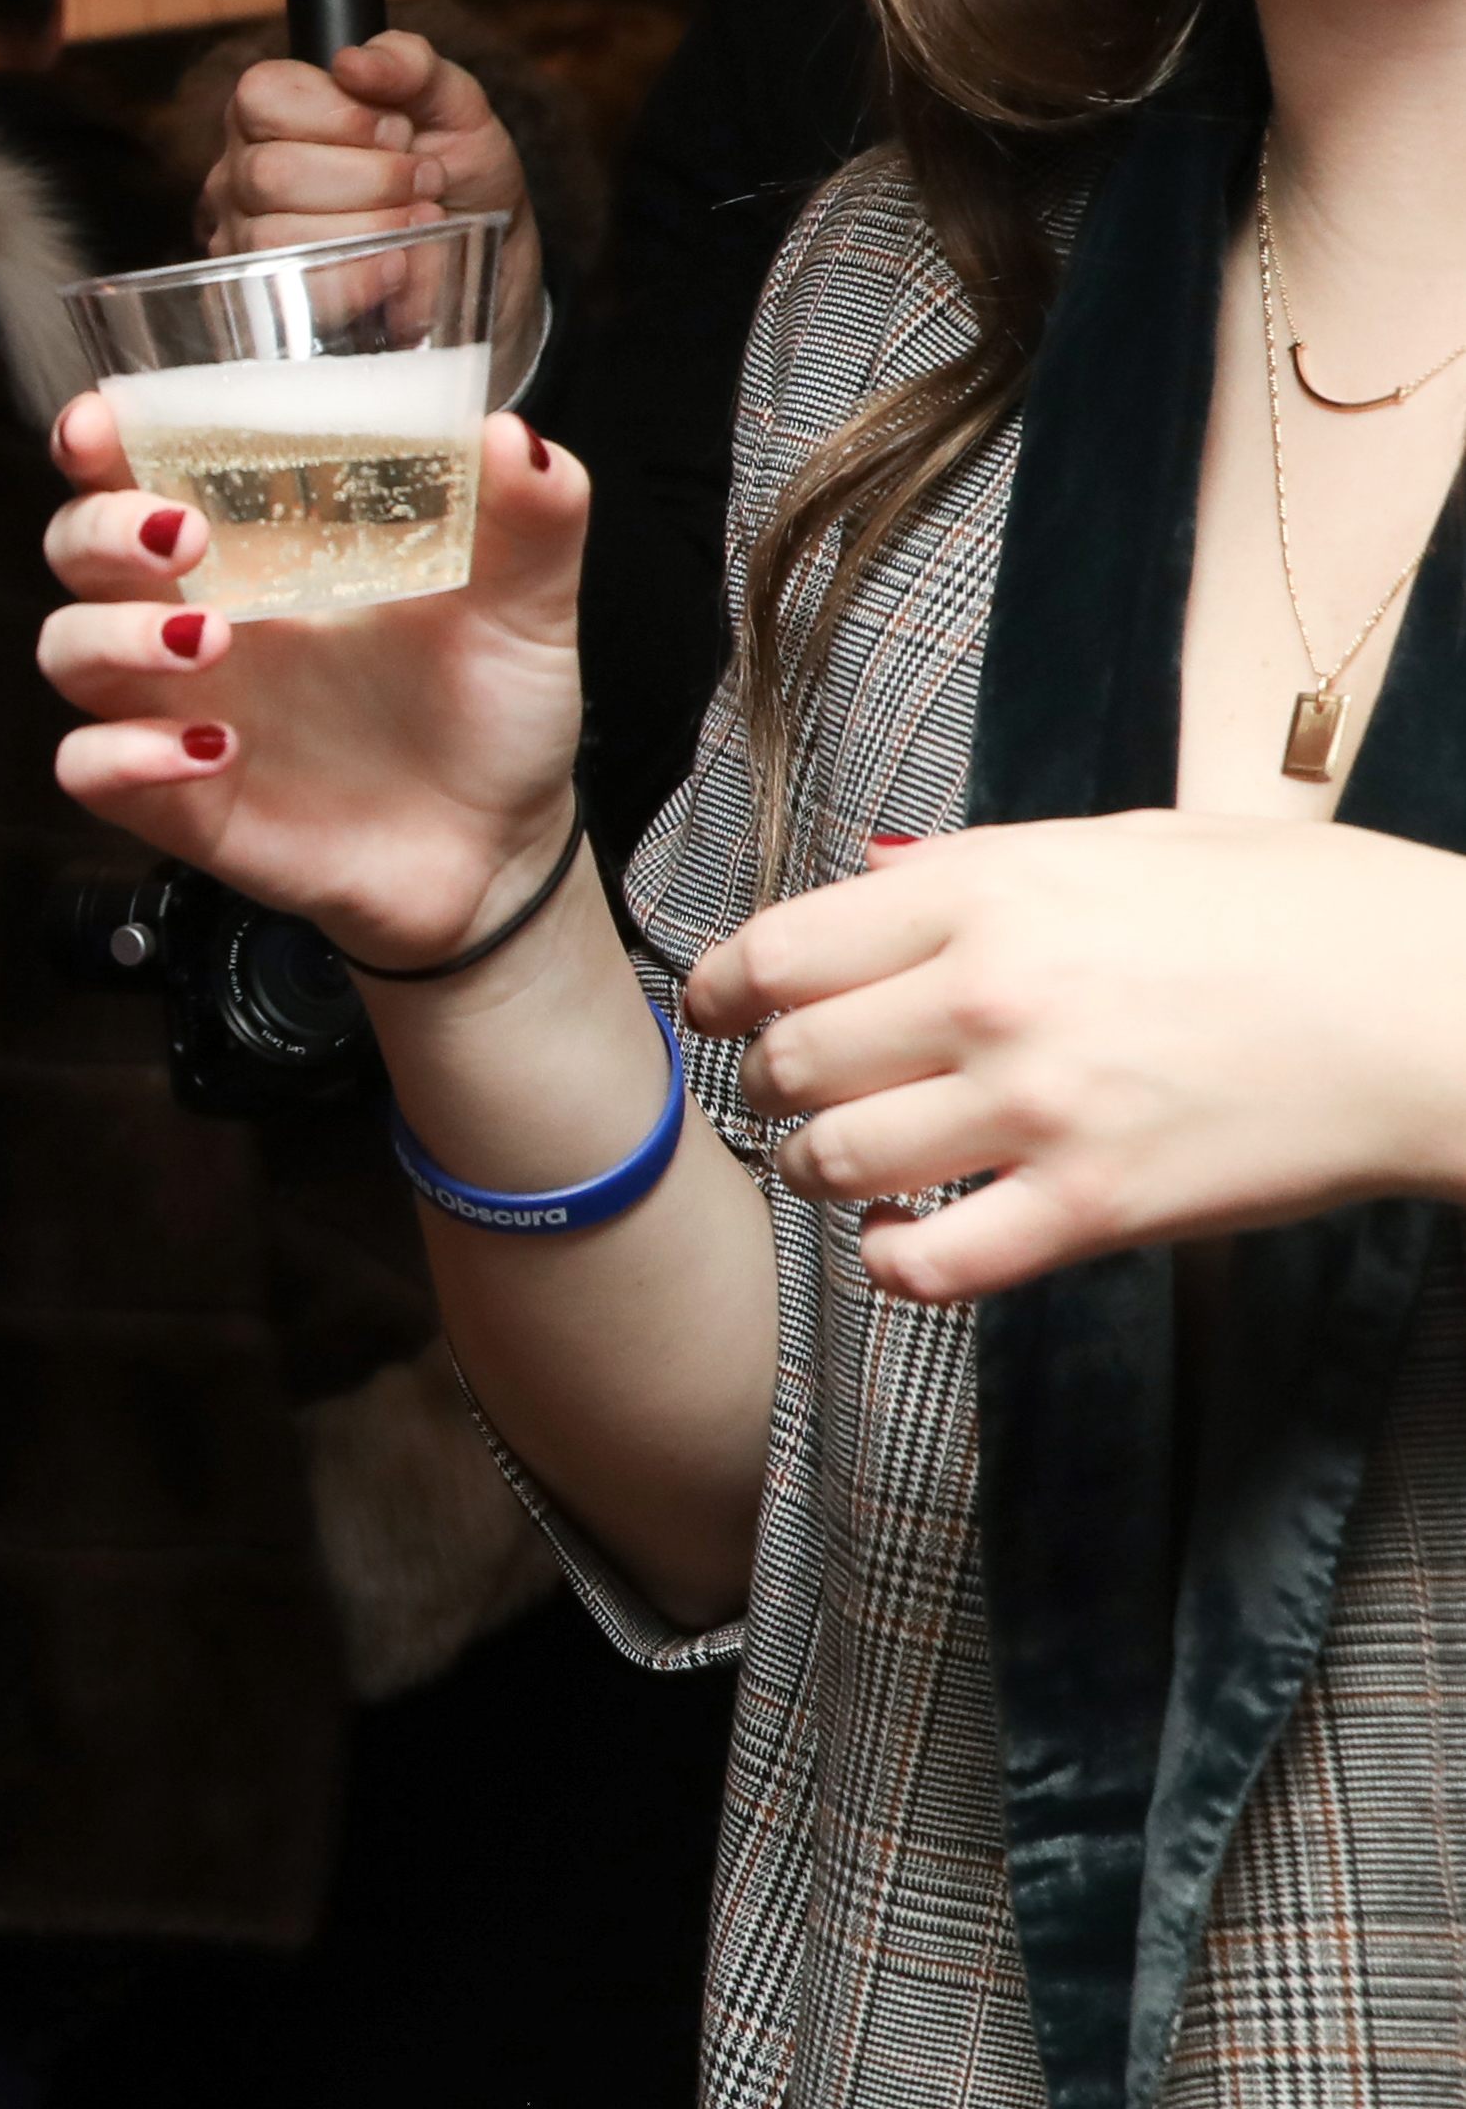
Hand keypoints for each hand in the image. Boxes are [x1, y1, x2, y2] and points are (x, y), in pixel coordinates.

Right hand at [38, 392, 595, 959]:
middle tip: (183, 536)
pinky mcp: (175, 801)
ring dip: (115, 636)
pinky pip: (89, 769)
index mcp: (261, 554)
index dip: (100, 440)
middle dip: (101, 530)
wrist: (498, 851)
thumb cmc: (490, 715)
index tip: (104, 419)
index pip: (144, 476)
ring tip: (211, 639)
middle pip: (77, 551)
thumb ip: (531, 517)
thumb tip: (513, 436)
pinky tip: (214, 749)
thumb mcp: (525, 604)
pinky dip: (126, 755)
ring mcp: (176, 712)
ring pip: (65, 652)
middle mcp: (199, 622)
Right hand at [203, 31, 532, 258]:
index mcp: (274, 110)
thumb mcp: (452, 101)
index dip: (338, 115)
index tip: (397, 131)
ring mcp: (244, 240)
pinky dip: (360, 278)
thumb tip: (351, 63)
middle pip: (271, 172)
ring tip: (418, 222)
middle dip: (371, 179)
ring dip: (371, 229)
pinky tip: (398, 266)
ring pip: (278, 237)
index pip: (261, 96)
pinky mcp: (267, 298)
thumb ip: (408, 64)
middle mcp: (243, 172)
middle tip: (423, 181)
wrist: (484, 251)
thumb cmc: (456, 168)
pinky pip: (295, 291)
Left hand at [690, 815, 1465, 1301]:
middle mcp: (992, 996)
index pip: (776, 951)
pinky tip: (905, 1239)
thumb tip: (870, 880)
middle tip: (789, 1094)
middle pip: (789, 1062)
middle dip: (767, 1085)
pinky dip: (890, 1262)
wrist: (1441, 1005)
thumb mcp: (1128, 842)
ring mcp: (1039, 1108)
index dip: (721, 992)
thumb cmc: (1300, 910)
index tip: (716, 1013)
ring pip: (834, 1161)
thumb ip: (982, 869)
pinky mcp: (1094, 1209)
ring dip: (819, 1171)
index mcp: (990, 892)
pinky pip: (927, 1266)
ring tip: (849, 1163)